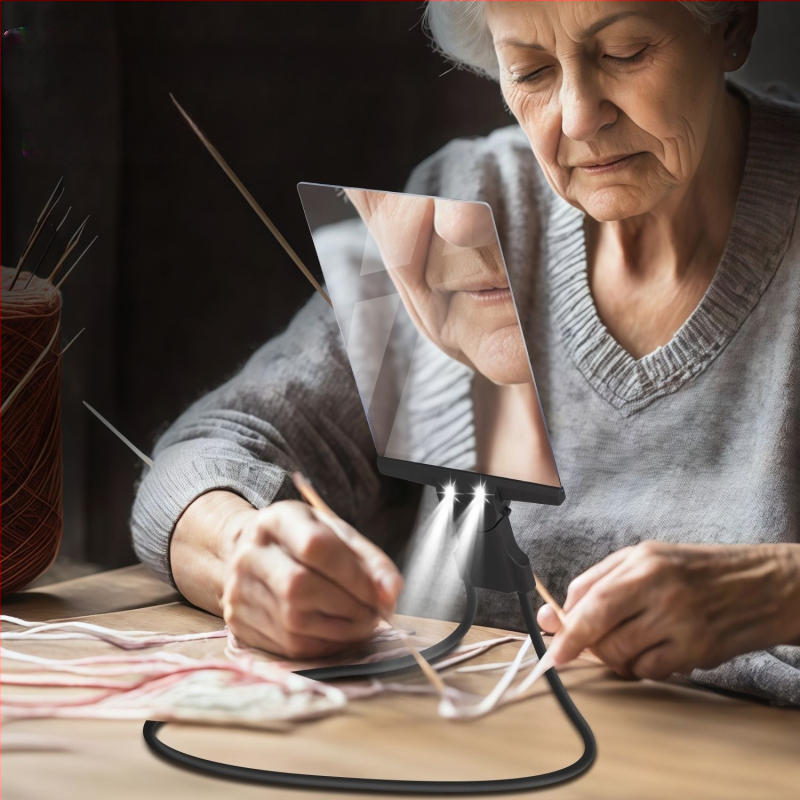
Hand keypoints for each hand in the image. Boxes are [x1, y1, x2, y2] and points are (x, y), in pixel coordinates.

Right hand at [172, 491, 403, 659]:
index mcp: (276, 520)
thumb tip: (391, 592)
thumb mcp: (336, 534)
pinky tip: (338, 634)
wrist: (247, 554)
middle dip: (348, 606)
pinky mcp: (238, 623)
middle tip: (374, 613)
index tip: (382, 592)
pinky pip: (288, 645)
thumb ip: (369, 559)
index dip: (354, 574)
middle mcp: (250, 554)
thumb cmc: (302, 542)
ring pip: (295, 622)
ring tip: (360, 623)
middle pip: (300, 587)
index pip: (315, 546)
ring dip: (340, 630)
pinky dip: (323, 644)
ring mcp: (238, 590)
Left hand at [537, 542, 799, 680]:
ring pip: (621, 655)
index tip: (552, 646)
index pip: (589, 600)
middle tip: (581, 648)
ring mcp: (680, 623)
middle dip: (582, 647)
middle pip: (600, 631)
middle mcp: (660, 590)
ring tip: (626, 643)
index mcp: (643, 562)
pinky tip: (653, 651)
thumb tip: (555, 612)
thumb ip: (598, 581)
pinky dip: (641, 667)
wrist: (764, 585)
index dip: (565, 628)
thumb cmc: (699, 570)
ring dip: (613, 657)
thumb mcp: (647, 558)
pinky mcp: (697, 651)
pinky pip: (649, 671)